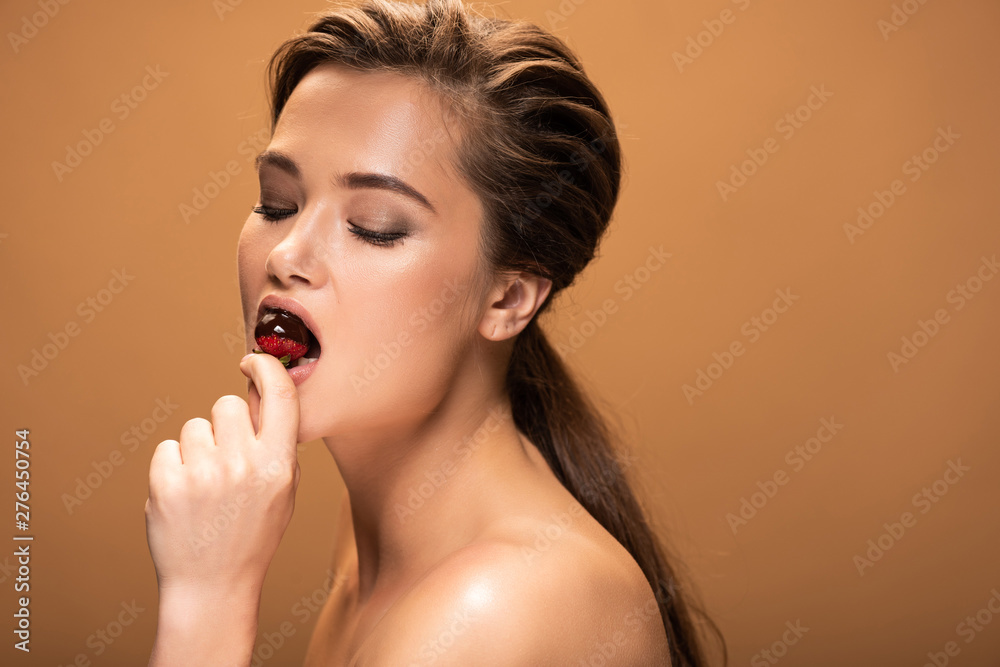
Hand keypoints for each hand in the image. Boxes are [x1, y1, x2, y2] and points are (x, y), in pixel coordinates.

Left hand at [144, 352, 300, 596]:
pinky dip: (171, 467)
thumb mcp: (283, 491)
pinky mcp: (167, 485)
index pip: (281, 396)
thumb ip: (276, 444)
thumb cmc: (251, 534)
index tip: (252, 361)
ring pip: (194, 426)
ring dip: (196, 448)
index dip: (266, 368)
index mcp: (279, 465)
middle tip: (224, 458)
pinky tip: (184, 496)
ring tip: (204, 486)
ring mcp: (204, 475)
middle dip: (224, 424)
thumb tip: (258, 392)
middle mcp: (244, 465)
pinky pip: (167, 448)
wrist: (213, 585)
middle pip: (227, 405)